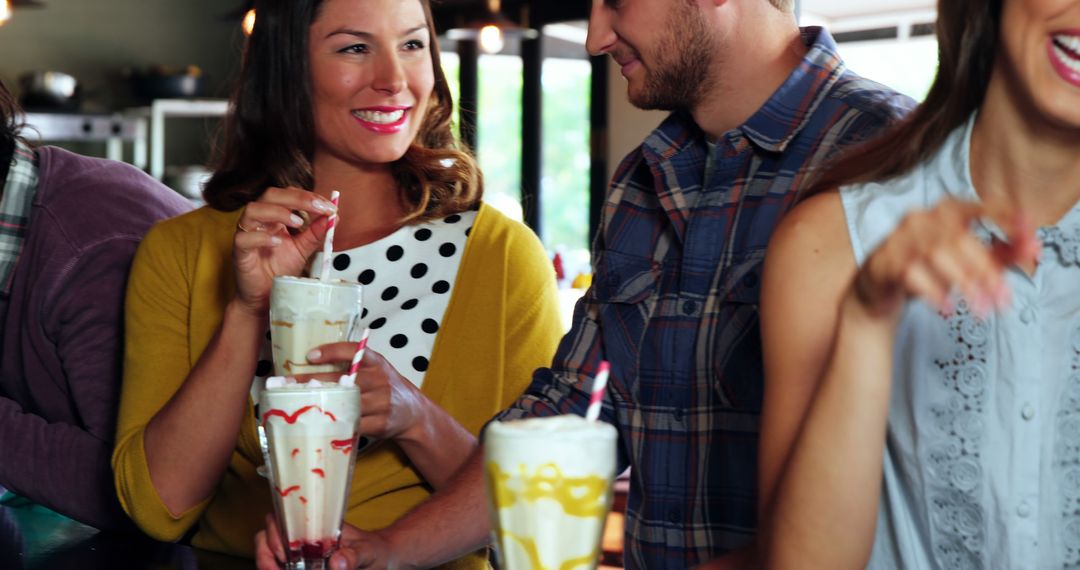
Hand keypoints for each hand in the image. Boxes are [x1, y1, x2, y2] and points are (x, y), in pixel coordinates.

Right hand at [233, 187, 336, 315]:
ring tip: (298, 222)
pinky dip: (261, 237)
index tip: (329, 206)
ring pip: (252, 210)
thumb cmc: (279, 269)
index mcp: (274, 216)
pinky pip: (244, 238)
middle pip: (271, 195)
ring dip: (277, 212)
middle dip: (297, 198)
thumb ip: (315, 233)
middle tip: (318, 207)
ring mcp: (247, 234)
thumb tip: (334, 217)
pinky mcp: (239, 252)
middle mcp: (259, 220)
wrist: (265, 297)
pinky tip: (278, 242)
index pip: (288, 194)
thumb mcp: (302, 249)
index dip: (308, 196)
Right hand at [255, 516, 406, 569]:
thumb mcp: (369, 552)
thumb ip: (354, 555)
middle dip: (265, 552)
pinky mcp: (299, 566)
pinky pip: (278, 565)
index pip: (286, 516)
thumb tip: (337, 561)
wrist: (383, 561)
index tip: (282, 552)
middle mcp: (305, 535)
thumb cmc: (376, 551)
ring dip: (266, 562)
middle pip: (268, 534)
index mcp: (318, 525)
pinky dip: (273, 568)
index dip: (276, 531)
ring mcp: (300, 552)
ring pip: (268, 551)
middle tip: (274, 569)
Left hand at [306, 343, 428, 440]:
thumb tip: (312, 361)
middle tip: (287, 384)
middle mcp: (380, 380)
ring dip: (319, 404)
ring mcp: (381, 402)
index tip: (309, 356)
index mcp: (377, 362)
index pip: (354, 351)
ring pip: (345, 403)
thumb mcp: (377, 369)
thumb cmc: (385, 387)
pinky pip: (352, 423)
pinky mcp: (380, 423)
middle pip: (343, 379)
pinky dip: (334, 423)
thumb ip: (354, 364)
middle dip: (312, 381)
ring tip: (295, 404)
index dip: (331, 351)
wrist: (413, 413)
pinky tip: (316, 422)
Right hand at [848, 199, 1040, 322]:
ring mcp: (899, 238)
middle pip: (960, 238)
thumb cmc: (925, 271)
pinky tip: (946, 307)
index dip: (1006, 219)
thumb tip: (1033, 247)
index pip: (980, 207)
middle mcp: (921, 218)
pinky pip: (911, 272)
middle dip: (985, 271)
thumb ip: (1000, 253)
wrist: (876, 292)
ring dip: (962, 283)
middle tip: (1002, 299)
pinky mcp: (883, 260)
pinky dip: (933, 291)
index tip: (1028, 236)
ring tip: (978, 308)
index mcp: (945, 212)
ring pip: (937, 253)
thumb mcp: (966, 261)